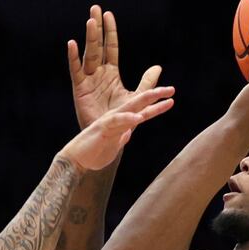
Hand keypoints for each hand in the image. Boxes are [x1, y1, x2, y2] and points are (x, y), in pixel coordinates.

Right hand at [60, 86, 174, 171]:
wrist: (76, 160)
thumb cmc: (94, 152)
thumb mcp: (114, 145)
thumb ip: (121, 137)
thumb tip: (128, 133)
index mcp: (121, 122)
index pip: (143, 112)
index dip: (157, 106)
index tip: (172, 100)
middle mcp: (116, 117)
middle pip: (139, 103)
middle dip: (155, 95)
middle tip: (171, 89)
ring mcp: (109, 121)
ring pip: (130, 107)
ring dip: (145, 99)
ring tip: (158, 93)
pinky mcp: (102, 128)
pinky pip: (116, 121)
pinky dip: (127, 118)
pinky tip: (138, 117)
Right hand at [68, 5, 162, 129]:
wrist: (108, 136)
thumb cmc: (120, 117)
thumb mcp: (137, 97)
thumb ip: (147, 82)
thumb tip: (158, 68)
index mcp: (110, 72)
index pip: (110, 47)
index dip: (110, 31)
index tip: (108, 14)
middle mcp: (98, 72)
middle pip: (97, 45)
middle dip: (97, 27)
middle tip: (95, 8)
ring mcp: (88, 79)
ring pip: (89, 53)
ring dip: (90, 37)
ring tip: (90, 21)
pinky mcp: (80, 89)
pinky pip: (76, 70)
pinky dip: (73, 57)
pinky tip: (72, 44)